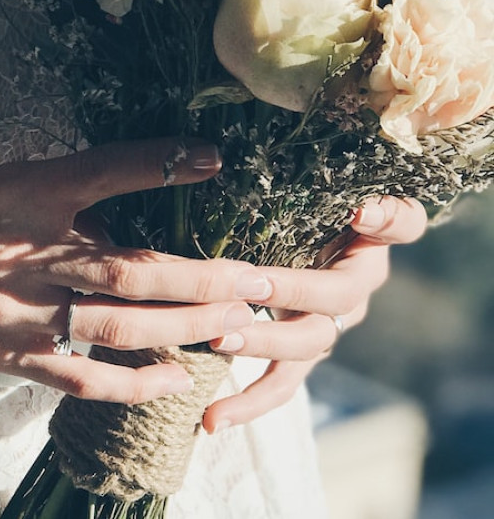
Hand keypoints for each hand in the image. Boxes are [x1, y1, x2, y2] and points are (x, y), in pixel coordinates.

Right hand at [0, 137, 274, 403]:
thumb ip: (51, 198)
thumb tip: (128, 215)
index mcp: (13, 194)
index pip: (104, 171)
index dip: (165, 163)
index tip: (217, 160)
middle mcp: (18, 253)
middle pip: (132, 271)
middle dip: (207, 278)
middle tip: (264, 280)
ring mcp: (10, 312)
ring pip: (117, 328)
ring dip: (185, 330)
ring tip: (238, 328)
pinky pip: (77, 376)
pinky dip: (131, 383)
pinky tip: (173, 379)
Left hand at [201, 196, 427, 432]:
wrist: (270, 252)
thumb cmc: (284, 215)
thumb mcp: (300, 198)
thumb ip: (322, 196)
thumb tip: (356, 209)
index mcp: (365, 242)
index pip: (400, 223)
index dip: (385, 220)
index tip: (358, 215)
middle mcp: (354, 286)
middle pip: (337, 295)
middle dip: (291, 292)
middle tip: (248, 286)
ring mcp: (326, 324)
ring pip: (307, 343)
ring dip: (262, 342)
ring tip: (219, 341)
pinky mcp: (297, 356)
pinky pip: (280, 385)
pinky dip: (248, 403)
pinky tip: (213, 418)